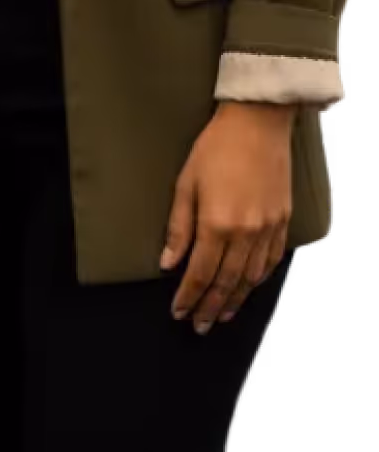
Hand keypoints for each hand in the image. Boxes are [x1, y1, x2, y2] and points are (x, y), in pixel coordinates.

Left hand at [159, 101, 292, 333]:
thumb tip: (169, 262)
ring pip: (251, 278)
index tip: (179, 312)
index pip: (200, 273)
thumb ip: (179, 227)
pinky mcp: (282, 222)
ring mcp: (268, 230)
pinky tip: (248, 287)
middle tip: (199, 325)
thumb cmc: (214, 148)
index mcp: (218, 224)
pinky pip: (271, 262)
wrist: (257, 125)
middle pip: (227, 282)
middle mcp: (246, 234)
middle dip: (211, 306)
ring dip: (235, 300)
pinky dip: (258, 280)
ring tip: (221, 315)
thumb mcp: (185, 183)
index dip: (189, 296)